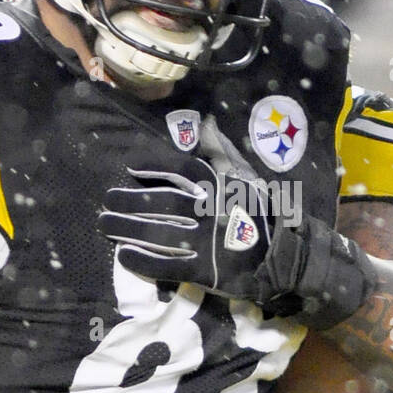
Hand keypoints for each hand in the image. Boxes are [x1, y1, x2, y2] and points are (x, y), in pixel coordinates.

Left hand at [98, 118, 375, 328]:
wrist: (287, 259)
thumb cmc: (263, 218)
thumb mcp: (247, 180)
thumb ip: (222, 153)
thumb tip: (204, 122)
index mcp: (222, 187)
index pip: (182, 171)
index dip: (154, 166)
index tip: (131, 168)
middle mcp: (212, 211)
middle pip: (162, 203)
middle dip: (130, 201)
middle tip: (107, 200)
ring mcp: (208, 242)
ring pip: (160, 232)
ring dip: (128, 228)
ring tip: (105, 224)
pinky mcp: (205, 270)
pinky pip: (167, 265)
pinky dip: (143, 261)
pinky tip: (123, 256)